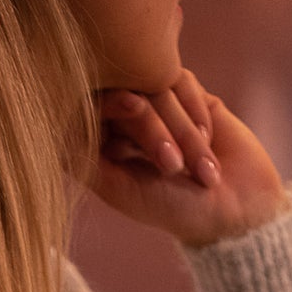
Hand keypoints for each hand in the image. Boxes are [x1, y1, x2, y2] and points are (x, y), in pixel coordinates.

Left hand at [89, 68, 287, 248]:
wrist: (236, 211)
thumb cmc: (175, 210)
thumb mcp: (123, 190)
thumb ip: (86, 161)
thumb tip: (55, 130)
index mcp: (106, 144)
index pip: (93, 103)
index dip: (109, 101)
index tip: (132, 111)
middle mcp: (128, 123)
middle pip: (124, 89)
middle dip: (150, 123)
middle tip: (171, 164)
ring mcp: (159, 107)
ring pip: (154, 83)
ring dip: (176, 126)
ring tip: (191, 168)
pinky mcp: (189, 96)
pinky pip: (181, 80)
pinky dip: (193, 111)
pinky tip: (206, 143)